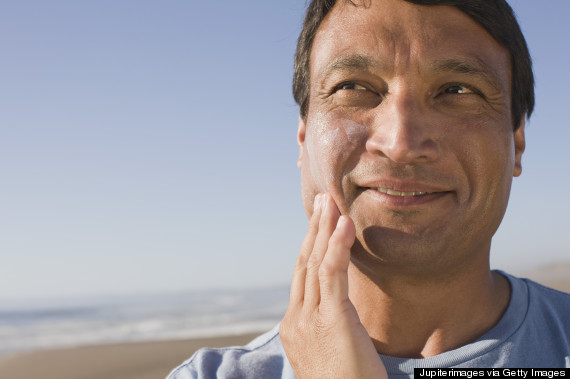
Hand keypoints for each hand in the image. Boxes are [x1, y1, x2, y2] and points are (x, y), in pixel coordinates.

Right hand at [280, 193, 386, 378]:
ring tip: (332, 203)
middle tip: (323, 201)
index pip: (302, 277)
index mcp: (295, 327)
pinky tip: (344, 224)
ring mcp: (309, 320)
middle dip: (314, 230)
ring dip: (324, 229)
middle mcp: (296, 319)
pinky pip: (332, 275)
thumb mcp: (331, 355)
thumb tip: (341, 314)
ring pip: (315, 264)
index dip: (311, 246)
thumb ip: (330, 330)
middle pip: (304, 263)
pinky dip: (337, 247)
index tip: (321, 223)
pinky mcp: (331, 321)